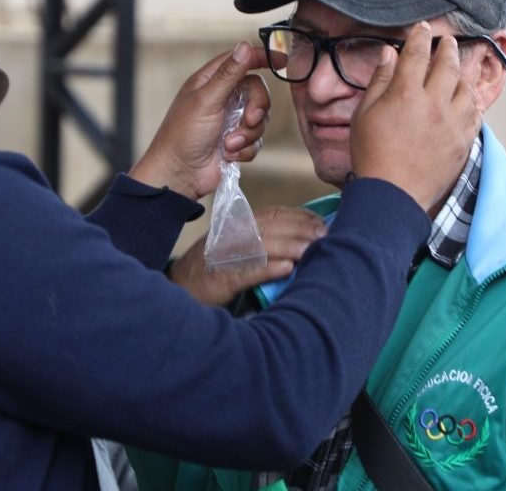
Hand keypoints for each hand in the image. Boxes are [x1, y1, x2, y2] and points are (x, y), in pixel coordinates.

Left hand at [131, 42, 270, 198]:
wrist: (179, 175)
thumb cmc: (183, 135)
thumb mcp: (207, 101)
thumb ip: (228, 74)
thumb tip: (244, 45)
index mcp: (210, 81)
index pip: (240, 60)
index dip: (261, 58)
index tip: (282, 61)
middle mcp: (222, 98)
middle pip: (257, 91)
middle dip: (256, 109)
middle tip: (248, 121)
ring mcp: (230, 120)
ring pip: (259, 119)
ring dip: (247, 134)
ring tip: (228, 145)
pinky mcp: (236, 142)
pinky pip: (256, 140)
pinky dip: (245, 149)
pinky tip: (228, 155)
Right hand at [171, 206, 326, 305]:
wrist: (180, 291)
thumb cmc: (215, 270)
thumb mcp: (237, 248)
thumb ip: (263, 240)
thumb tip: (303, 240)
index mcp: (237, 225)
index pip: (274, 214)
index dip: (300, 216)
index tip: (322, 223)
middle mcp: (231, 236)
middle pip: (271, 226)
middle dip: (301, 229)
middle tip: (325, 236)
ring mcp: (224, 256)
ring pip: (261, 245)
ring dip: (289, 247)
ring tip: (312, 250)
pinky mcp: (220, 278)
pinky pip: (246, 271)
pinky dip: (268, 268)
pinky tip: (287, 268)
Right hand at [350, 22, 480, 213]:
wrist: (392, 196)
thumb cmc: (372, 155)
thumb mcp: (364, 115)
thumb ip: (379, 81)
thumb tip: (389, 54)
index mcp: (406, 93)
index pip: (417, 53)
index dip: (420, 37)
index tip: (423, 28)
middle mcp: (434, 103)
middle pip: (448, 64)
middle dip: (448, 48)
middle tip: (447, 41)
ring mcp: (453, 123)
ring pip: (466, 87)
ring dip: (463, 73)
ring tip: (459, 69)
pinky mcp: (464, 141)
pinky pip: (475, 113)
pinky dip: (472, 101)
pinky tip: (467, 99)